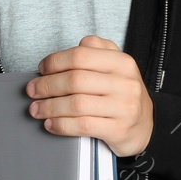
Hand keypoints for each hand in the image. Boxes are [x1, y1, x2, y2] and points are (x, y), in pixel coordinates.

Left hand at [27, 35, 153, 157]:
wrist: (148, 125)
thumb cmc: (123, 93)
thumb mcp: (116, 66)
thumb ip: (96, 49)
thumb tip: (67, 50)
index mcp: (122, 62)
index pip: (80, 56)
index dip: (55, 62)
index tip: (42, 69)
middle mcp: (125, 83)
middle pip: (75, 80)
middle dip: (47, 86)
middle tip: (32, 91)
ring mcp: (123, 107)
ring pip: (76, 104)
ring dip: (49, 107)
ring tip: (37, 109)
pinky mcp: (118, 130)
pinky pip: (83, 125)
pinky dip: (61, 125)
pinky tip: (51, 124)